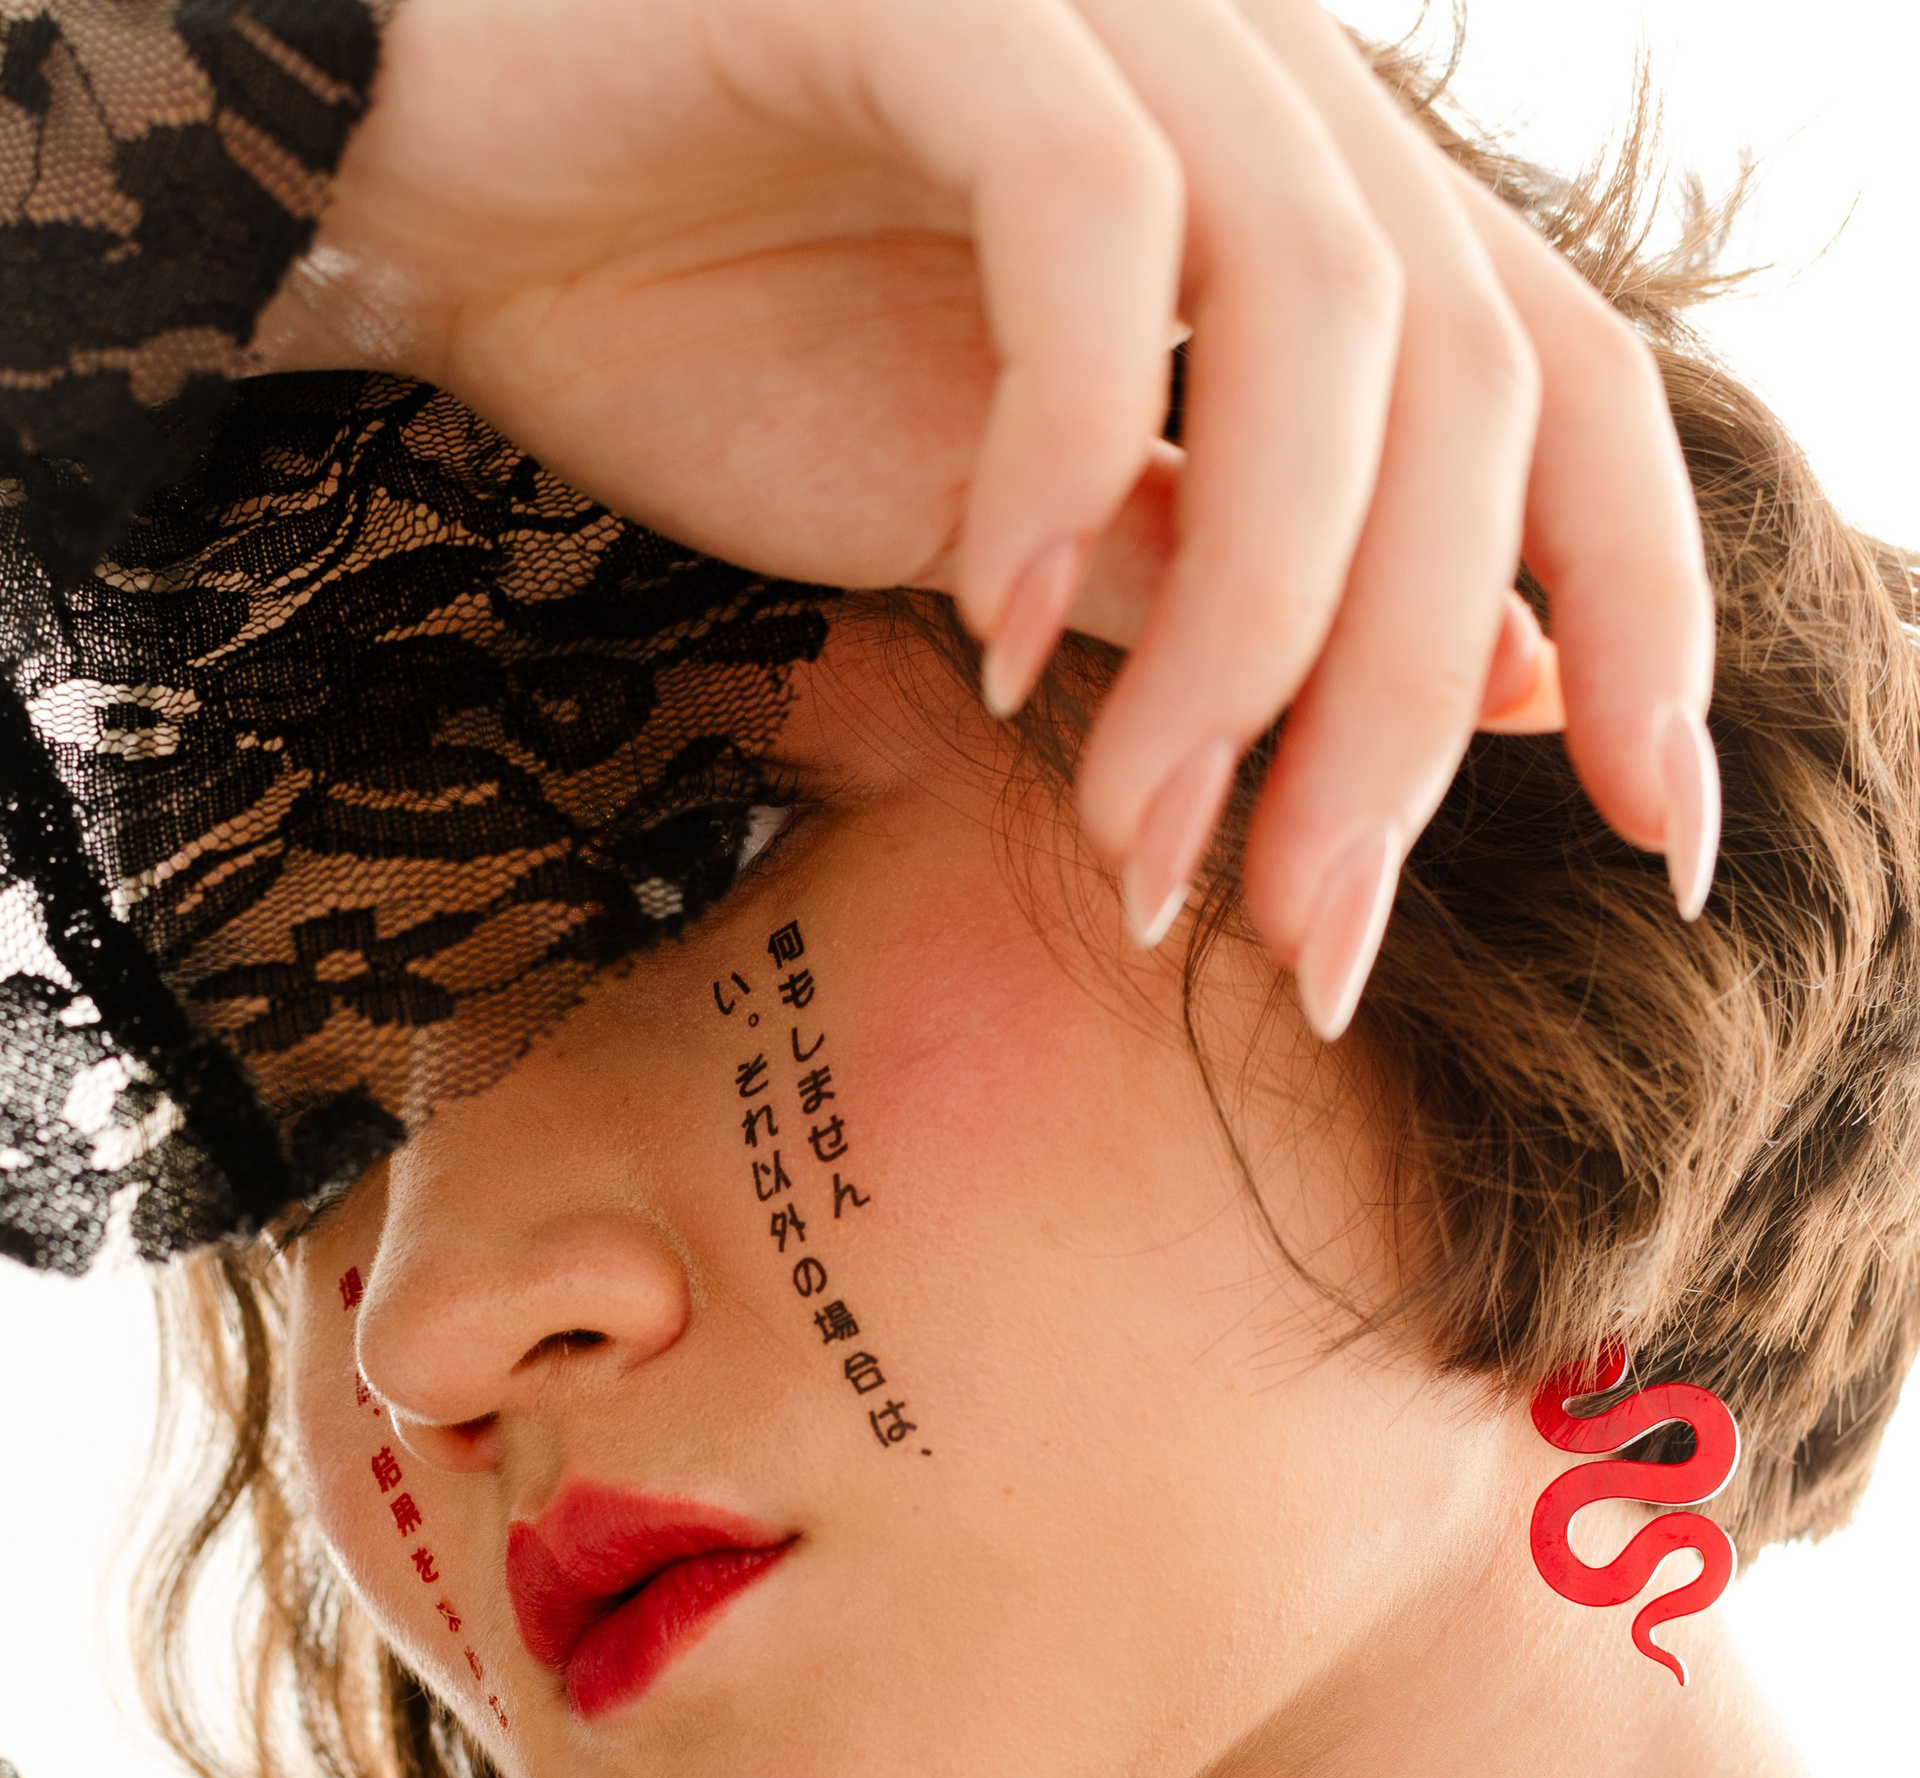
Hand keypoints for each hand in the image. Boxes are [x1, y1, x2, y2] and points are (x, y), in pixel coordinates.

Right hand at [257, 0, 1697, 1022]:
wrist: (435, 186)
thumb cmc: (722, 323)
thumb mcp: (1034, 518)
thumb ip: (1238, 588)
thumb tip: (1503, 699)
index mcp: (1304, 194)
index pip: (1565, 388)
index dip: (1645, 609)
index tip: (1658, 841)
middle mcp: (1253, 80)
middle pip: (1469, 393)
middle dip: (1408, 711)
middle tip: (1314, 942)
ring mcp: (1106, 18)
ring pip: (1316, 316)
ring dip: (1253, 633)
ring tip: (1140, 842)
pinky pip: (1077, 216)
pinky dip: (1056, 440)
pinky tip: (981, 613)